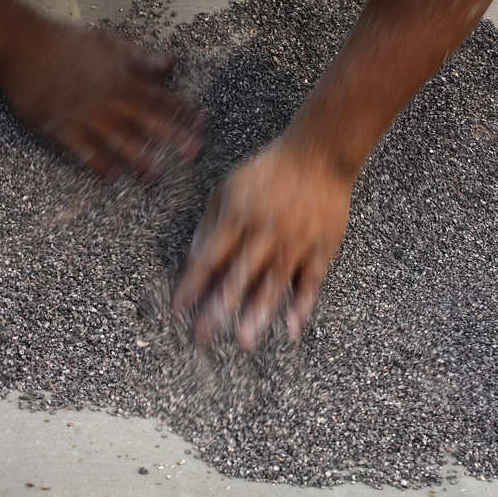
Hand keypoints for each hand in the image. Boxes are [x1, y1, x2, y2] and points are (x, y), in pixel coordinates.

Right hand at [0, 14, 202, 178]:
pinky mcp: (61, 126)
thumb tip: (169, 62)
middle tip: (193, 153)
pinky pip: (82, 149)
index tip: (203, 122)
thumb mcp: (107, 43)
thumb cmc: (65, 42)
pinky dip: (96, 163)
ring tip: (154, 174)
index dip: (184, 110)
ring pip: (117, 138)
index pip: (162, 97)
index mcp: (124, 80)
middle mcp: (110, 100)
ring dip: (138, 157)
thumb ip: (140, 57)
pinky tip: (110, 178)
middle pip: (148, 120)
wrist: (21, 44)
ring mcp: (86, 115)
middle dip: (172, 136)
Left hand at [172, 140, 352, 351]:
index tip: (176, 311)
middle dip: (219, 309)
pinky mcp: (320, 248)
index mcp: (238, 216)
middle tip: (204, 338)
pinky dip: (302, 306)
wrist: (319, 155)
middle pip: (238, 276)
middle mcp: (265, 232)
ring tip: (245, 341)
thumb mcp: (231, 186)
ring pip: (274, 283)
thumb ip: (212, 222)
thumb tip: (194, 257)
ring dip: (258, 314)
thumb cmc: (270, 171)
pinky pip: (310, 282)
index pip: (208, 258)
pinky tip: (292, 329)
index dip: (190, 286)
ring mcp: (295, 242)